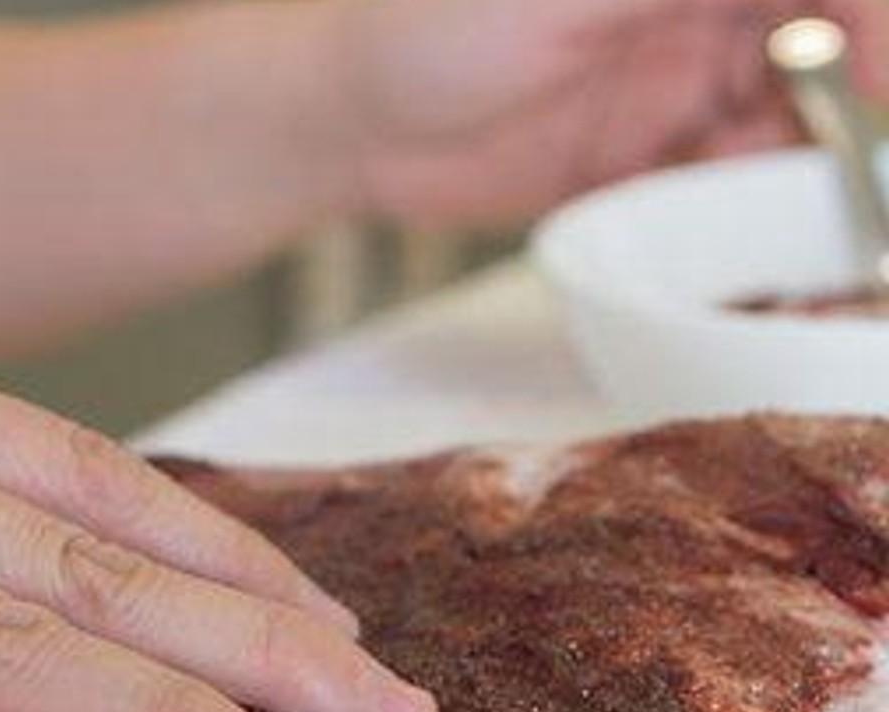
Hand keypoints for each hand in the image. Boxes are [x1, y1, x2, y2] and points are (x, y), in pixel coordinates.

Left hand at [328, 0, 888, 225]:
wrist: (336, 119)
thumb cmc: (423, 19)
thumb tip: (819, 6)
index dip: (871, 27)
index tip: (874, 93)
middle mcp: (694, 7)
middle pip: (824, 43)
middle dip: (843, 108)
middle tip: (838, 181)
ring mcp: (669, 84)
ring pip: (781, 123)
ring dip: (791, 167)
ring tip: (768, 213)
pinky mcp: (636, 159)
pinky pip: (717, 185)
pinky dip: (733, 208)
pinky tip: (718, 230)